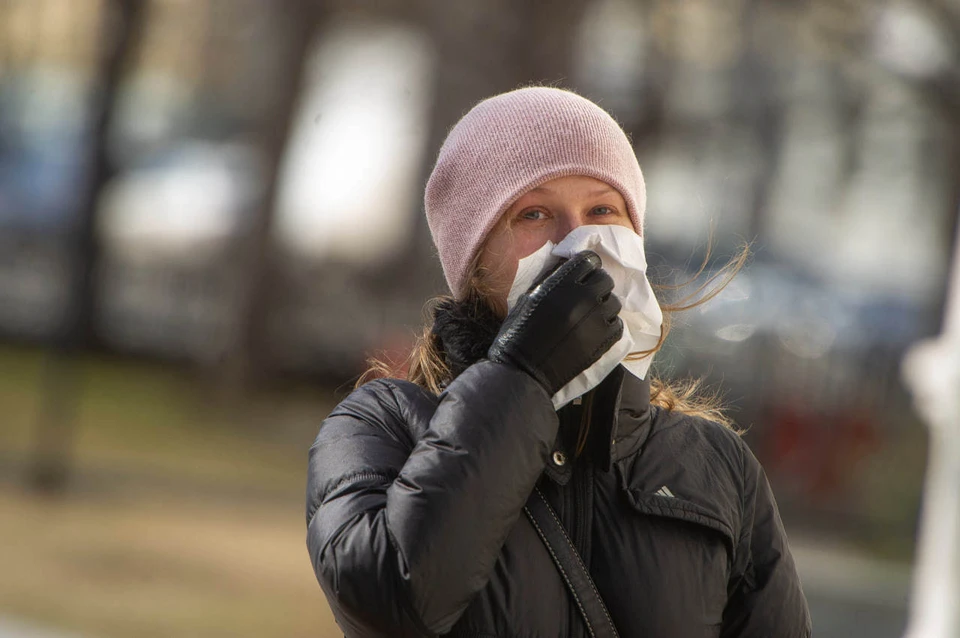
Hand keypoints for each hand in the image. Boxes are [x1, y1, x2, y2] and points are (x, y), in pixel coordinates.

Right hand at [487, 250, 622, 395]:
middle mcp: (583, 297)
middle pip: (605, 279)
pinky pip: (618, 324)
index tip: (583, 274)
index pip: (589, 260)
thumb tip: (566, 269)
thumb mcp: (527, 299)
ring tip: (591, 316)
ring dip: (604, 306)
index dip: (587, 265)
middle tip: (587, 296)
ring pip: (614, 302)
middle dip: (597, 285)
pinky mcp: (604, 340)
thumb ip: (550, 281)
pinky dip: (609, 325)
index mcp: (561, 284)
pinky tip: (595, 331)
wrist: (524, 372)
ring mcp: (596, 319)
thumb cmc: (517, 335)